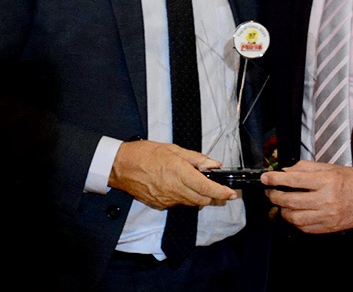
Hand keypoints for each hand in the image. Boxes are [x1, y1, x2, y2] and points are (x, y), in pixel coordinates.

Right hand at [108, 140, 236, 209]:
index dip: (221, 192)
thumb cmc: (145, 153)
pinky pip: (179, 204)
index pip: (206, 188)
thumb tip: (214, 165)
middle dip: (215, 197)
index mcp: (179, 173)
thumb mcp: (173, 149)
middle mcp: (175, 189)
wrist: (121, 167)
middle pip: (202, 200)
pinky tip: (185, 189)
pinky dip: (187, 198)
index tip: (232, 193)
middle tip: (223, 191)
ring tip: (205, 188)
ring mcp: (167, 199)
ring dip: (202, 198)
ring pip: (192, 203)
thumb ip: (195, 158)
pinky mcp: (160, 205)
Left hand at [261, 160, 352, 233]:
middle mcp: (325, 199)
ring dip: (282, 210)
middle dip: (274, 196)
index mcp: (326, 181)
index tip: (265, 178)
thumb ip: (305, 168)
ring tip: (282, 203)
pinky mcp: (328, 228)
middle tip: (270, 191)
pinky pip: (304, 228)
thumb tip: (285, 172)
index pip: (293, 180)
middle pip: (290, 200)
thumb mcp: (329, 167)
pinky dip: (295, 221)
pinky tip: (294, 213)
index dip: (275, 179)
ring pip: (294, 217)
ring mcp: (326, 216)